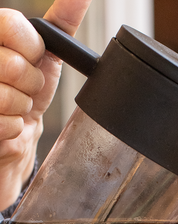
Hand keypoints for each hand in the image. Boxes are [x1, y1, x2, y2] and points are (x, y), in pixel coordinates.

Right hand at [0, 0, 91, 209]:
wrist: (16, 134)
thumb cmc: (29, 93)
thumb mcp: (47, 56)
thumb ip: (60, 25)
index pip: (9, 24)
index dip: (31, 48)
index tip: (33, 58)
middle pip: (12, 64)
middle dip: (30, 83)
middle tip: (25, 89)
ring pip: (8, 96)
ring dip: (21, 107)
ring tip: (15, 107)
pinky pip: (6, 123)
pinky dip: (14, 128)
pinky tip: (7, 124)